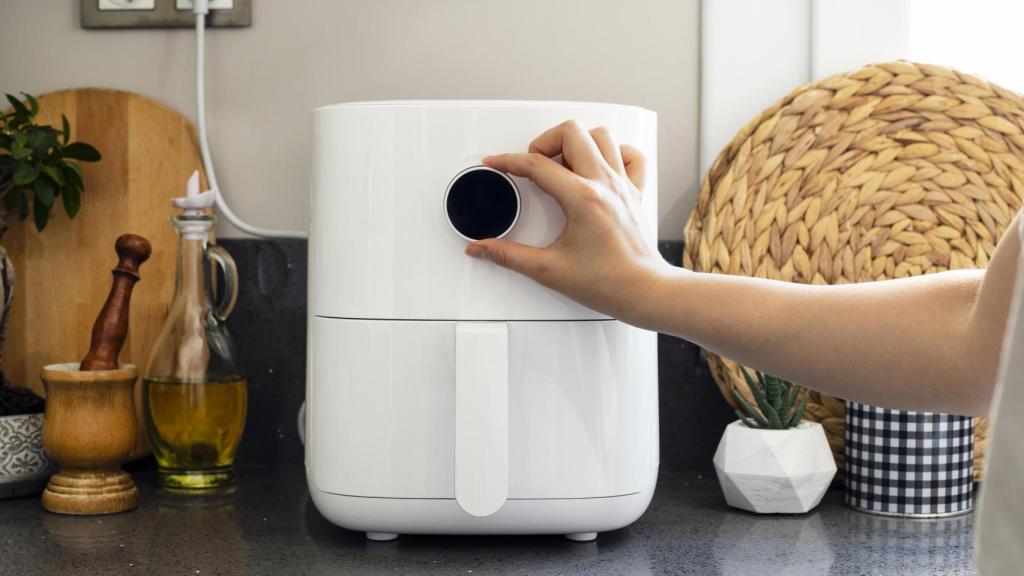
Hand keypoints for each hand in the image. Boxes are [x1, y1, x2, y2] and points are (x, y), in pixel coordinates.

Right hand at [466, 120, 670, 322]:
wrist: (643, 291)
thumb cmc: (607, 282)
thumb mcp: (548, 269)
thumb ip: (509, 255)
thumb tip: (482, 247)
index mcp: (582, 199)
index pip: (537, 165)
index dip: (509, 161)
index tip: (496, 163)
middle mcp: (605, 184)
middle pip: (571, 133)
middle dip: (544, 141)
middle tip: (533, 163)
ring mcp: (623, 185)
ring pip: (601, 135)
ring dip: (576, 141)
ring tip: (561, 162)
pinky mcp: (635, 192)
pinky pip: (631, 155)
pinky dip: (613, 151)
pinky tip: (598, 165)